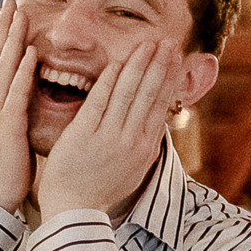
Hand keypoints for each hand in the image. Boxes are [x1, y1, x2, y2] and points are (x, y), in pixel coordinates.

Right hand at [0, 0, 36, 212]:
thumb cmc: (9, 164)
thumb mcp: (11, 129)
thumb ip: (15, 108)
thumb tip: (26, 92)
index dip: (0, 34)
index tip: (7, 11)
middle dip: (3, 27)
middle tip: (10, 0)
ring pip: (4, 67)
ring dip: (11, 39)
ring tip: (19, 15)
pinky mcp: (8, 125)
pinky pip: (16, 93)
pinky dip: (22, 71)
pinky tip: (29, 53)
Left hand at [39, 40, 173, 219]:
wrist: (74, 208)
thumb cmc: (101, 187)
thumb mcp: (133, 167)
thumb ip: (144, 142)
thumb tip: (156, 121)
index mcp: (145, 147)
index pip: (161, 105)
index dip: (169, 79)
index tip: (176, 58)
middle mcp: (132, 140)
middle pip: (150, 95)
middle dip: (160, 65)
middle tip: (168, 42)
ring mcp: (109, 137)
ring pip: (129, 94)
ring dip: (140, 65)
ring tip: (149, 44)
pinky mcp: (84, 135)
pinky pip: (100, 101)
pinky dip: (110, 81)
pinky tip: (117, 63)